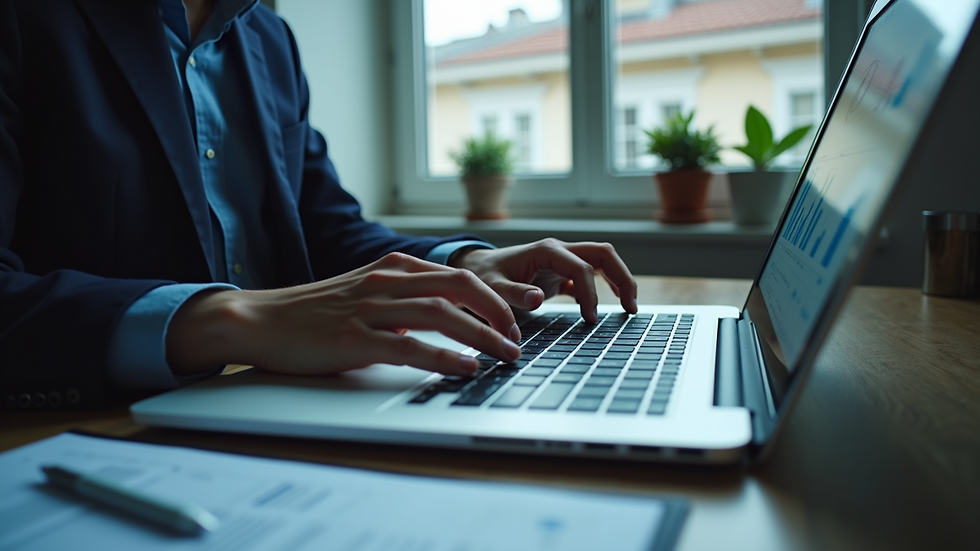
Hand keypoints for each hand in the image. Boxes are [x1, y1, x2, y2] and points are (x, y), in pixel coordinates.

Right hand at [167, 253, 521, 376]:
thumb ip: (403, 300)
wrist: (260, 320)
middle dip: (497, 312)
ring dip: (481, 336)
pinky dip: (443, 357)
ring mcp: (370, 309)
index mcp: (392, 269)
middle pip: (459, 287)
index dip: (493, 297)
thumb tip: (444, 320)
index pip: (457, 275)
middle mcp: (386, 282)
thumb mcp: (365, 294)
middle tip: (517, 338)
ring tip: (505, 355)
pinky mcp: (353, 338)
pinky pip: (409, 346)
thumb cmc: (313, 313)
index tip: (512, 320)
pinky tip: (465, 368)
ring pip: (441, 315)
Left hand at [451, 238, 637, 323]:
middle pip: (604, 255)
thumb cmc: (482, 278)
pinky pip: (592, 276)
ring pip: (603, 262)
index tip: (590, 319)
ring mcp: (563, 261)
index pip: (582, 267)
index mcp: (547, 251)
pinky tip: (608, 310)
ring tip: (629, 308)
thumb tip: (538, 299)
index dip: (591, 293)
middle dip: (622, 278)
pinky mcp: (561, 274)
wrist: (474, 270)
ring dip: (619, 281)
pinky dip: (604, 290)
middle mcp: (559, 251)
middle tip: (631, 308)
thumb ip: (512, 294)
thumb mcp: (490, 288)